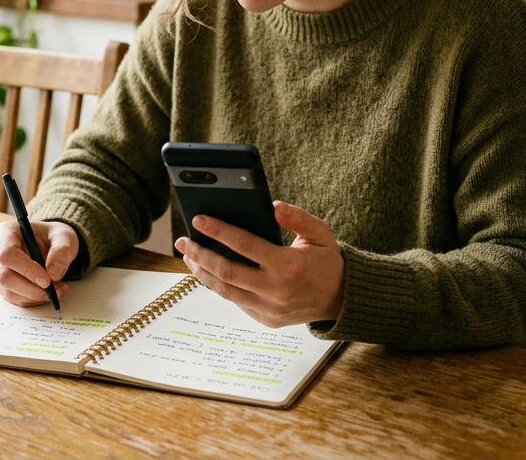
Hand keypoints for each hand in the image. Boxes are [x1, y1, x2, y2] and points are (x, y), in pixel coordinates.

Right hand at [0, 219, 78, 306]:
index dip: (26, 269)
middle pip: (5, 276)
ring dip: (35, 296)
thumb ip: (62, 251)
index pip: (7, 253)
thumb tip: (53, 274)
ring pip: (9, 291)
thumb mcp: (64, 237)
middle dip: (32, 288)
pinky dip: (34, 300)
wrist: (50, 245)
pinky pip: (15, 299)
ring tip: (57, 290)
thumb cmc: (53, 237)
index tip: (47, 280)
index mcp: (6, 232)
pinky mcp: (1, 285)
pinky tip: (48, 293)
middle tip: (56, 289)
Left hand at [174, 201, 343, 327]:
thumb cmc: (327, 261)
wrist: (341, 300)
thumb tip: (272, 206)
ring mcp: (269, 308)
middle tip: (183, 240)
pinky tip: (207, 271)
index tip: (198, 220)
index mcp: (288, 265)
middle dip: (200, 253)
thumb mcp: (321, 233)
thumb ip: (298, 217)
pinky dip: (218, 285)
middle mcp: (276, 290)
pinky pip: (235, 300)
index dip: (218, 231)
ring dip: (202, 271)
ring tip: (189, 256)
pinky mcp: (265, 320)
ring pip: (225, 289)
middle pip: (226, 270)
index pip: (244, 245)